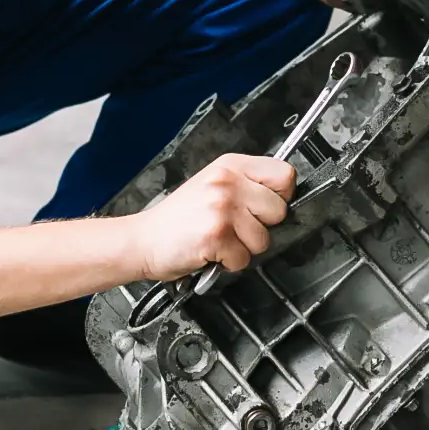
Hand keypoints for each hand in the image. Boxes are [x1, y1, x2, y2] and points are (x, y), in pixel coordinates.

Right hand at [128, 154, 295, 279]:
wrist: (143, 240)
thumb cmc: (177, 219)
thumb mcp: (211, 185)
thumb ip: (245, 185)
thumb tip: (281, 197)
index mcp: (230, 166)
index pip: (285, 174)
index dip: (280, 196)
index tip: (264, 207)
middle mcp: (228, 182)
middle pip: (279, 210)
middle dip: (261, 227)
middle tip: (235, 228)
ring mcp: (222, 208)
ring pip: (263, 239)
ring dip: (244, 248)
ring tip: (221, 240)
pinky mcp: (217, 235)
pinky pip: (244, 259)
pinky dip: (229, 263)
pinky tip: (211, 252)